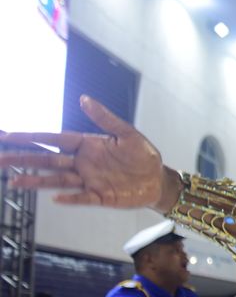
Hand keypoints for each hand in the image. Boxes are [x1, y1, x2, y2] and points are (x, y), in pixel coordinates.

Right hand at [0, 96, 176, 209]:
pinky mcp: (101, 197)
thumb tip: (84, 99)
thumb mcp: (128, 134)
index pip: (54, 139)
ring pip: (57, 180)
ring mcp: (90, 181)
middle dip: (23, 159)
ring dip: (36, 181)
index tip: (8, 136)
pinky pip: (82, 198)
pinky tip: (56, 198)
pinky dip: (70, 198)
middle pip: (48, 161)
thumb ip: (105, 118)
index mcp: (87, 145)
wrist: (159, 179)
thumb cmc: (144, 156)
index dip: (32, 137)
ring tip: (13, 182)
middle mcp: (83, 163)